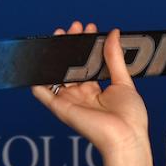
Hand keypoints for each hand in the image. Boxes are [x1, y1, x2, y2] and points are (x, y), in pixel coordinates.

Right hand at [31, 21, 149, 152]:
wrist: (127, 138)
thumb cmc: (130, 118)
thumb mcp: (124, 82)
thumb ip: (114, 58)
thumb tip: (113, 33)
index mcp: (95, 92)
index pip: (85, 64)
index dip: (85, 46)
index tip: (88, 28)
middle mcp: (80, 96)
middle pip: (70, 67)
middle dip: (70, 45)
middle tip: (74, 27)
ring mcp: (70, 102)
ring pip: (56, 75)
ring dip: (55, 55)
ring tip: (59, 34)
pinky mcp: (61, 108)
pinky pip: (43, 93)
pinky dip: (37, 80)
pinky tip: (35, 64)